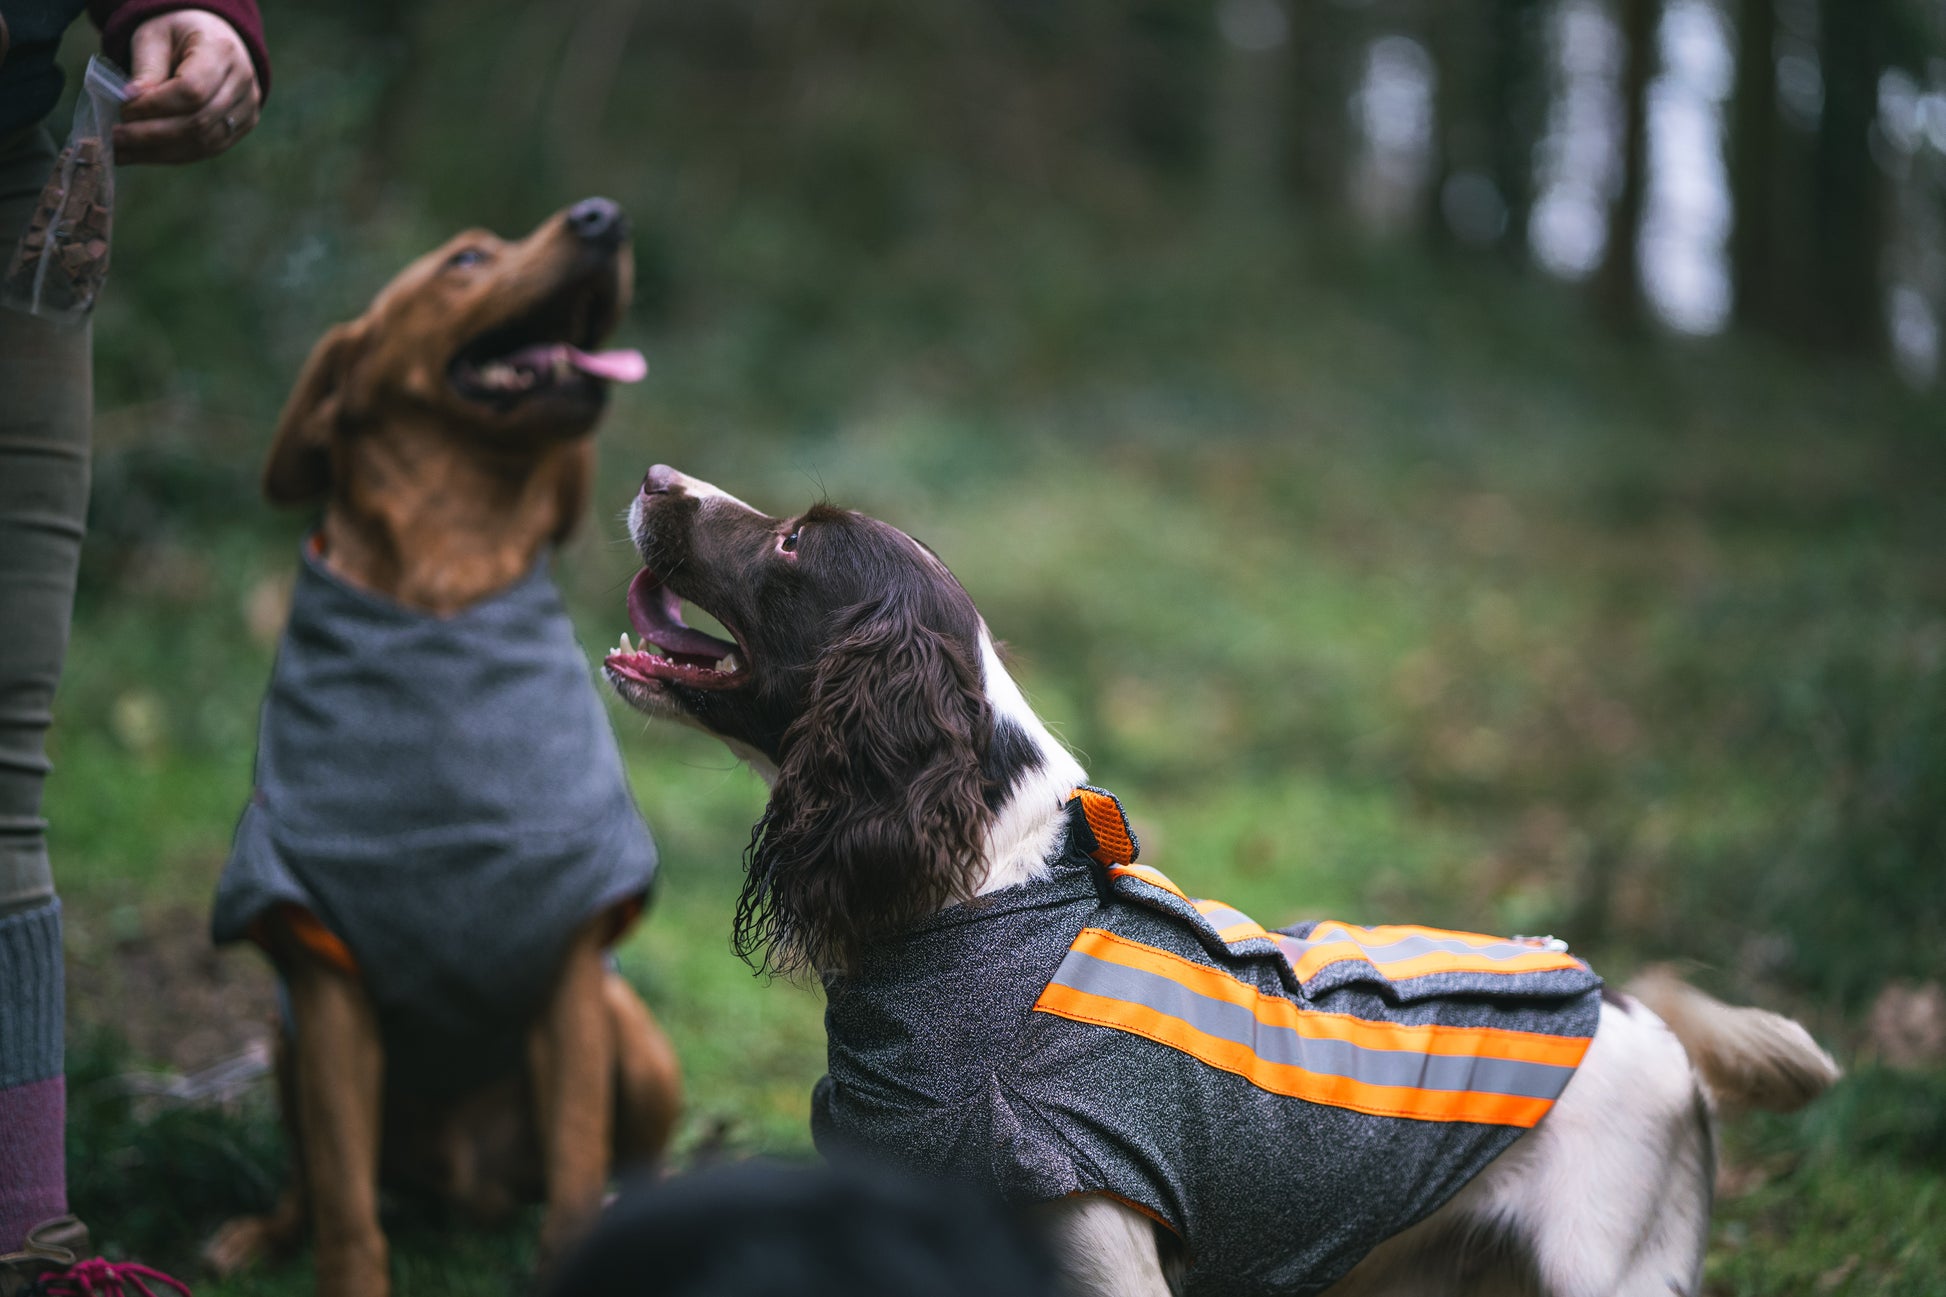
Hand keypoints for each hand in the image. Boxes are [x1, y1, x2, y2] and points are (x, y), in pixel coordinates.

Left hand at [114, 10, 261, 164]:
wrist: (212, 37)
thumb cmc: (178, 34)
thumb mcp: (154, 37)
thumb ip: (146, 68)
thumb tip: (132, 103)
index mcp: (221, 50)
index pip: (192, 90)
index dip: (155, 106)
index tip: (123, 108)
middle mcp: (243, 82)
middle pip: (199, 122)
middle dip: (153, 134)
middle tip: (116, 137)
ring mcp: (248, 108)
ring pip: (204, 142)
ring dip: (160, 151)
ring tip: (124, 151)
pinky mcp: (243, 126)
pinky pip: (208, 149)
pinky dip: (173, 155)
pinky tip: (144, 154)